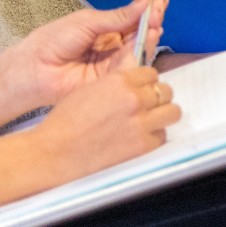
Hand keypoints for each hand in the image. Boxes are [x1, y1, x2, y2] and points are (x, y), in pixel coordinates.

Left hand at [0, 0, 167, 112]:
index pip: (131, 18)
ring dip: (151, 32)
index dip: (146, 8)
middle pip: (139, 31)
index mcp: (104, 29)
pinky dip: (144, 49)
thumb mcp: (87, 21)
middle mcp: (112, 45)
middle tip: (160, 6)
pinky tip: (150, 35)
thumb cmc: (53, 41)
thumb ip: (119, 15)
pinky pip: (132, 63)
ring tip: (156, 21)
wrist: (33, 70)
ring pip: (139, 46)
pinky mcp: (113, 77)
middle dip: (152, 18)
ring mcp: (113, 62)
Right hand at [29, 66, 179, 181]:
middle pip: (166, 91)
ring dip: (162, 115)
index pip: (151, 73)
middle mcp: (135, 99)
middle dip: (156, 98)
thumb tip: (136, 82)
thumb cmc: (64, 122)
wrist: (53, 153)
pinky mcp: (143, 146)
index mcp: (120, 81)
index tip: (140, 89)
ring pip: (172, 112)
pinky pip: (162, 136)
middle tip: (145, 107)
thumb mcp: (89, 89)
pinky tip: (139, 139)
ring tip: (148, 122)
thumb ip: (117, 83)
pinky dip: (153, 137)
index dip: (145, 82)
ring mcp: (141, 123)